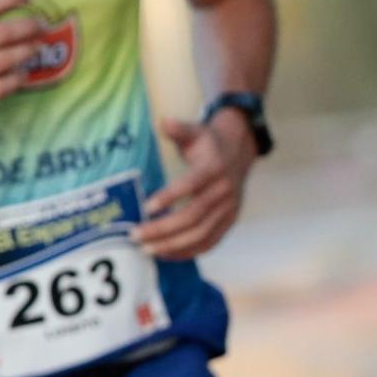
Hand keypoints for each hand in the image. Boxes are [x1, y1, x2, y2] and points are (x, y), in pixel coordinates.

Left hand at [134, 113, 255, 260]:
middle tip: (136, 235)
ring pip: (201, 234)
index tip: (147, 207)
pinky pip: (209, 242)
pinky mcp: (229, 222)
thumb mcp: (195, 131)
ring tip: (147, 249)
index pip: (192, 185)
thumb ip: (178, 129)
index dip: (171, 196)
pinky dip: (187, 251)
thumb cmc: (208, 143)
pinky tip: (166, 254)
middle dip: (163, 229)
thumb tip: (164, 122)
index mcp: (214, 168)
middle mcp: (224, 191)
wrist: (240, 151)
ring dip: (173, 245)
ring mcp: (229, 209)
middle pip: (194, 216)